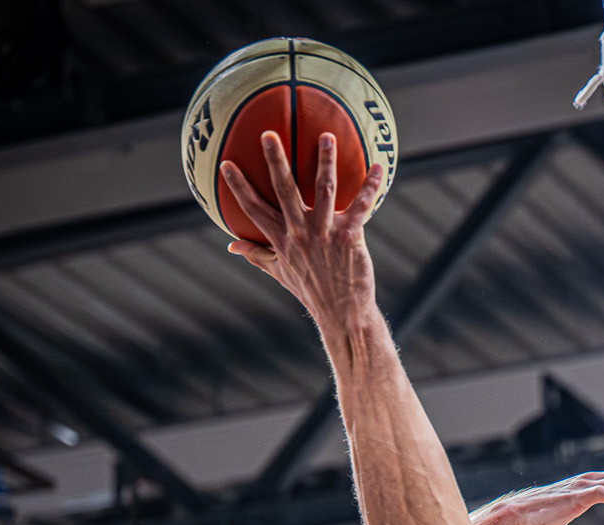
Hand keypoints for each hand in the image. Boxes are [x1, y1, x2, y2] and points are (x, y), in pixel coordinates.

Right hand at [221, 130, 386, 328]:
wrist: (342, 312)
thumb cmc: (311, 290)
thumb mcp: (279, 273)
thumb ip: (257, 255)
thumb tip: (231, 245)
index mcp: (280, 240)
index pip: (253, 209)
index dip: (238, 187)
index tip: (226, 164)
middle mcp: (300, 233)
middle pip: (284, 190)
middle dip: (276, 160)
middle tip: (268, 134)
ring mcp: (325, 233)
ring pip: (324, 189)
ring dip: (325, 161)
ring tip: (326, 136)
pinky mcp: (349, 236)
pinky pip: (361, 206)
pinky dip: (370, 186)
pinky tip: (378, 167)